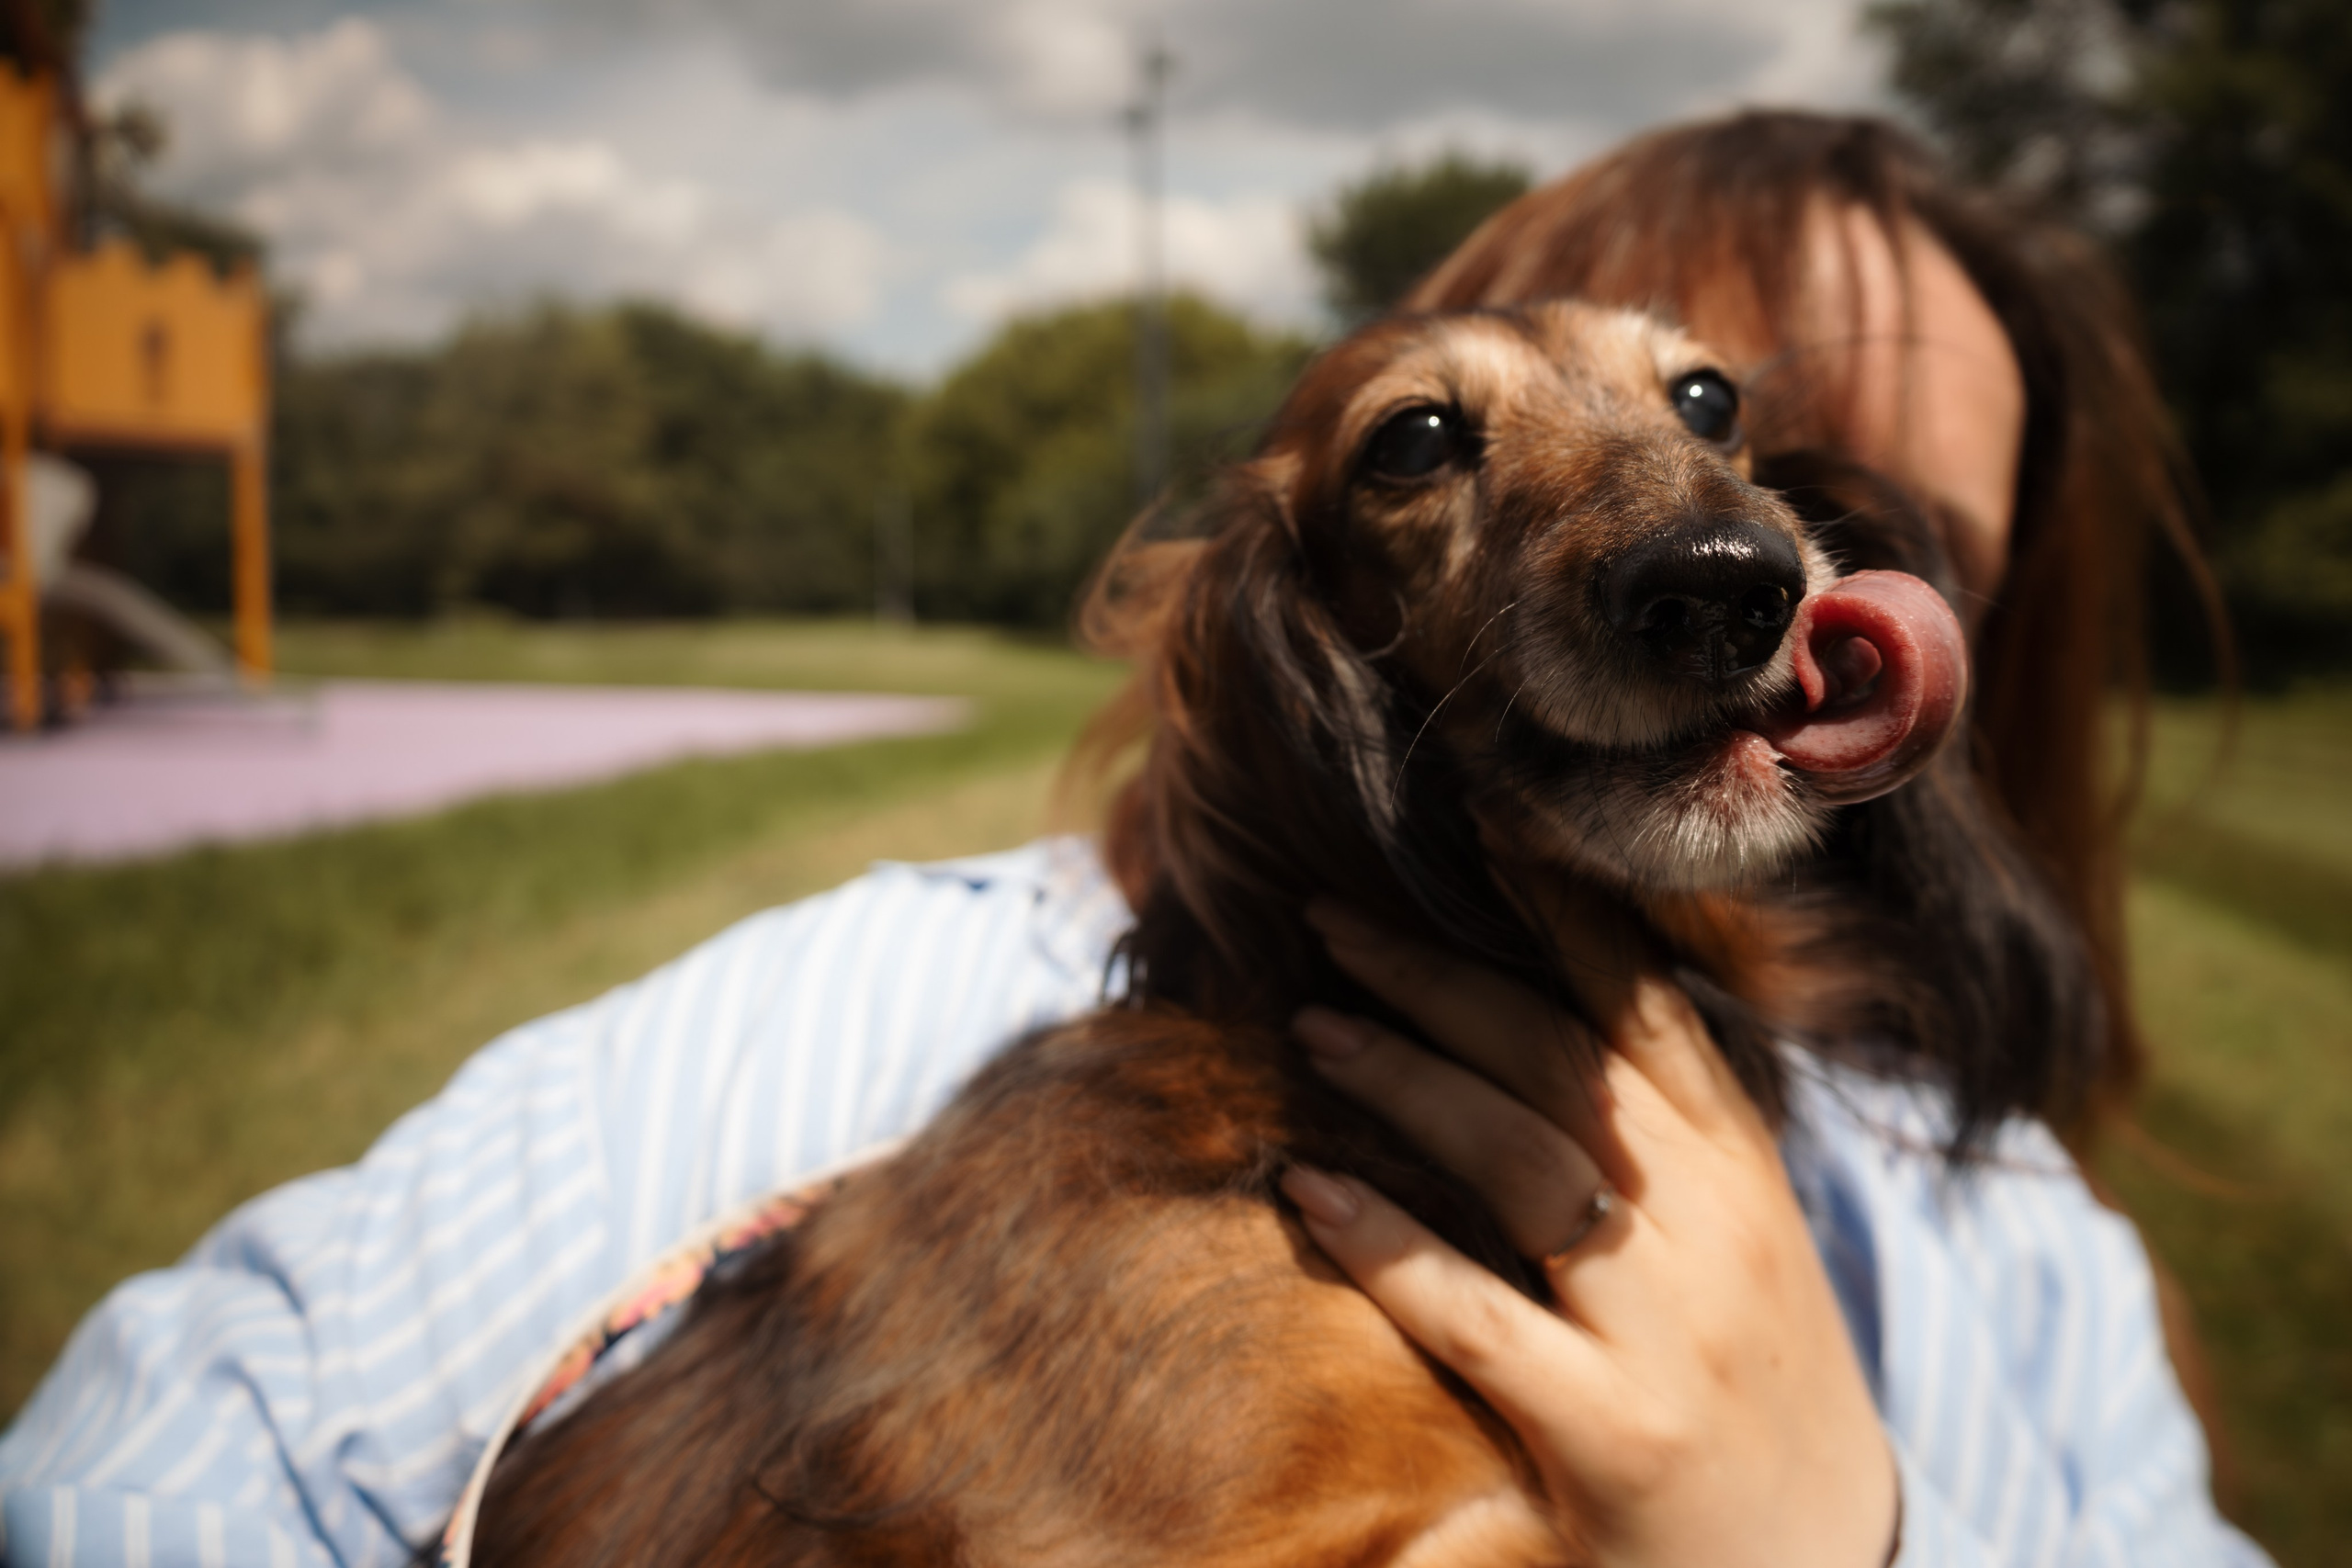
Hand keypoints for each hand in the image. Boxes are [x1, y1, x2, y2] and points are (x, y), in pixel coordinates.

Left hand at [1278, 896, 1896, 1567]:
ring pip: (1517, 1158)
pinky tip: (1304, 1191)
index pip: (1643, 1005)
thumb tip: (1533, 1024)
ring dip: (1402, 1076)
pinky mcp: (1613, 1433)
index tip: (1476, 828)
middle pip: (1558, 1059)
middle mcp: (1711, 1228)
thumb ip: (1659, 1138)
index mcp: (1740, 1169)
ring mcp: (1666, 1330)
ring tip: (1307, 1026)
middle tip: (1328, 919)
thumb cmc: (1752, 1386)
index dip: (1559, 908)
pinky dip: (1382, 1245)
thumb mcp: (1739, 1243)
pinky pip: (1474, 1315)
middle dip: (1436, 975)